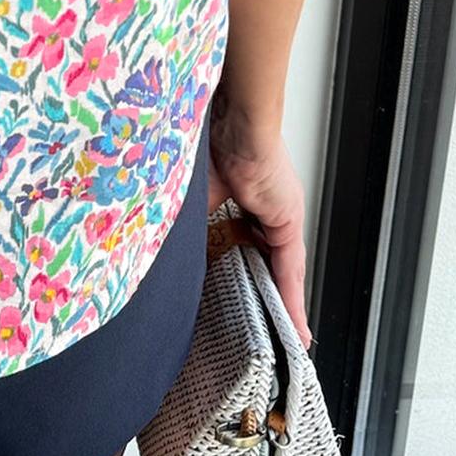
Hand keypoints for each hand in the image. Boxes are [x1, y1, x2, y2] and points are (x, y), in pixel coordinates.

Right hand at [207, 102, 312, 347]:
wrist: (232, 120)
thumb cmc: (208, 140)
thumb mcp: (193, 193)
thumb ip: (187, 221)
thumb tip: (162, 248)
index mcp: (242, 195)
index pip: (245, 240)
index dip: (243, 266)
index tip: (237, 291)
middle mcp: (266, 207)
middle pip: (266, 259)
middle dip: (264, 291)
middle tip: (264, 325)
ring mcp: (280, 214)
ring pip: (281, 269)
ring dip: (280, 301)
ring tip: (285, 335)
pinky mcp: (288, 221)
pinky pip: (291, 268)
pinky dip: (291, 297)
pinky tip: (294, 324)